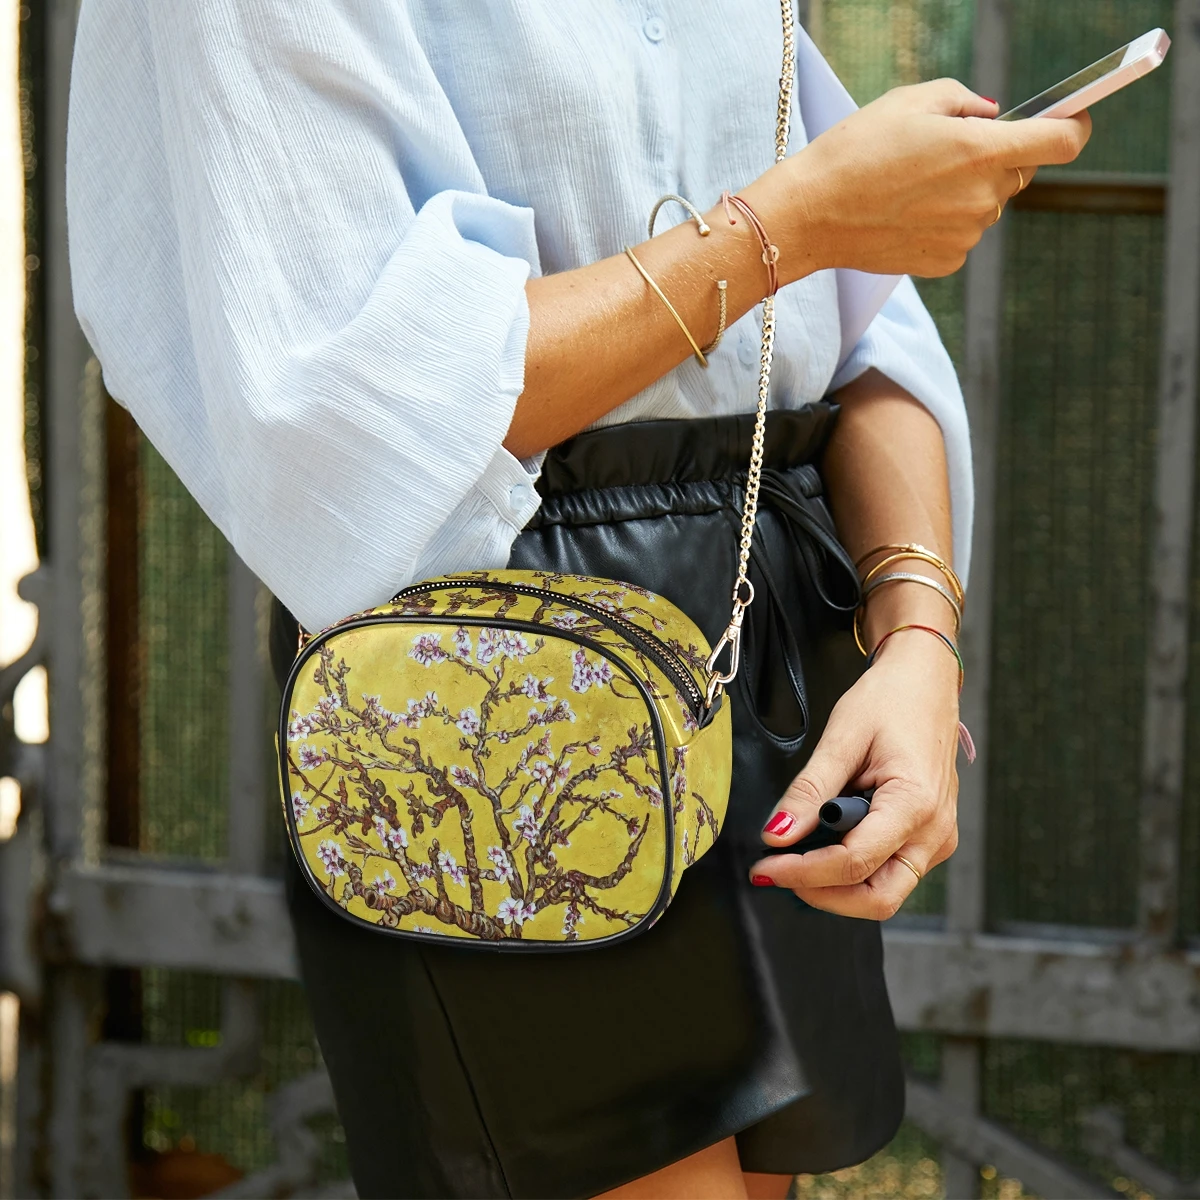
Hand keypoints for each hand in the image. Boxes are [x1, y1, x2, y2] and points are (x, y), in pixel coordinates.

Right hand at [744, 78, 1090, 280]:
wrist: (811, 215)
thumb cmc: (855, 151)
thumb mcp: (910, 101)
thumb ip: (965, 100)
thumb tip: (992, 115)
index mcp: (981, 151)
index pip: (1062, 141)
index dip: (1072, 126)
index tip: (1068, 121)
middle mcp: (982, 198)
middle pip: (1019, 172)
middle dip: (996, 158)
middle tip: (944, 153)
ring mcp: (966, 235)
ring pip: (987, 205)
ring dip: (965, 193)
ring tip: (912, 186)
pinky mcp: (945, 262)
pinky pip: (963, 235)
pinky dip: (945, 223)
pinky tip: (906, 214)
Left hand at [749, 630, 960, 919]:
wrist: (925, 682)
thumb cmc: (889, 701)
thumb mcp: (840, 738)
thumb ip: (809, 791)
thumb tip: (776, 834)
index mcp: (915, 804)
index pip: (854, 863)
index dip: (802, 871)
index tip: (765, 865)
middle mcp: (934, 832)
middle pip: (877, 899)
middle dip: (822, 894)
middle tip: (778, 871)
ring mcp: (937, 839)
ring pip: (885, 893)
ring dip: (837, 887)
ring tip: (797, 857)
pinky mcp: (929, 838)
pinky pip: (890, 873)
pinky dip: (854, 871)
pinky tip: (825, 844)